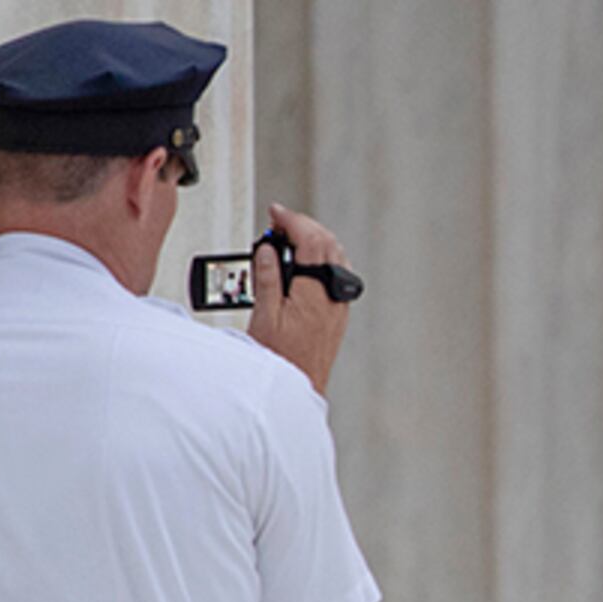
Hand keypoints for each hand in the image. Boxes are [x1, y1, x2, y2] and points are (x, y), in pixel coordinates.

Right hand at [248, 203, 354, 397]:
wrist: (300, 385)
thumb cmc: (281, 358)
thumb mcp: (263, 316)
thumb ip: (267, 279)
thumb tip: (268, 250)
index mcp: (314, 294)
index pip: (312, 242)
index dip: (293, 221)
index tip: (276, 214)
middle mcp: (333, 298)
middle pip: (328, 245)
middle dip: (304, 226)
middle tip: (279, 223)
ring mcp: (339, 306)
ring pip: (337, 259)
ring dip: (315, 241)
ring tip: (288, 238)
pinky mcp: (339, 315)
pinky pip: (337, 275)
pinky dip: (322, 259)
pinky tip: (304, 262)